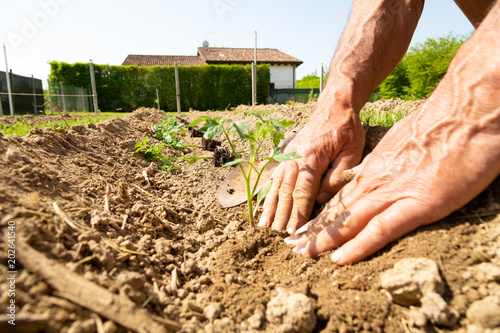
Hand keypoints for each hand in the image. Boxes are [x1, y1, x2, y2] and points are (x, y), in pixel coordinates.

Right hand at [258, 103, 364, 232]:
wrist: (333, 107)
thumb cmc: (346, 129)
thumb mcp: (353, 150)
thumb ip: (338, 175)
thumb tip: (323, 198)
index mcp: (312, 156)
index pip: (303, 190)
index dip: (298, 212)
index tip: (294, 230)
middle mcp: (295, 157)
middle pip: (286, 191)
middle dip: (281, 215)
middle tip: (277, 236)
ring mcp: (287, 157)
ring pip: (277, 186)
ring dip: (271, 207)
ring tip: (264, 227)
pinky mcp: (286, 157)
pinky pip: (275, 179)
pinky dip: (269, 195)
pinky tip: (265, 208)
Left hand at [284, 103, 499, 264]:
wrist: (467, 112)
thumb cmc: (443, 125)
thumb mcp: (403, 141)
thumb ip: (386, 161)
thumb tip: (375, 172)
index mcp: (375, 167)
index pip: (340, 195)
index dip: (322, 213)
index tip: (306, 225)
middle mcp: (376, 180)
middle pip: (337, 209)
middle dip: (313, 229)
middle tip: (291, 244)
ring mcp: (393, 192)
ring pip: (349, 220)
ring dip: (323, 239)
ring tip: (302, 253)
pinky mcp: (417, 204)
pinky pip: (380, 230)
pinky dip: (357, 246)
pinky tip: (339, 259)